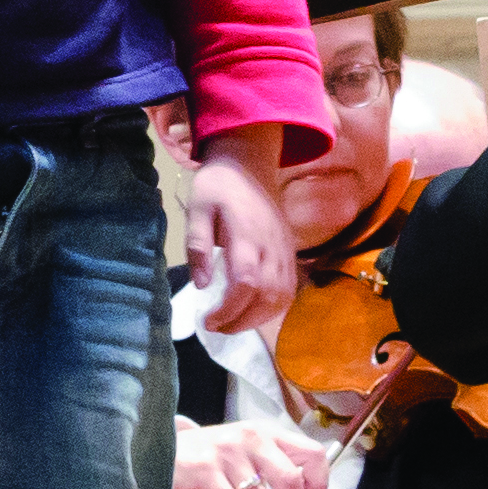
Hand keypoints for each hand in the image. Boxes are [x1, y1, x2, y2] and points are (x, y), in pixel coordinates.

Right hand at [173, 417, 328, 488]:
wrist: (162, 449)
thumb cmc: (210, 457)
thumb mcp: (246, 451)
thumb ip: (272, 468)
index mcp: (268, 433)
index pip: (312, 454)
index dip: (318, 485)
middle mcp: (251, 438)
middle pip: (291, 481)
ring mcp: (227, 452)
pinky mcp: (205, 470)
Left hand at [183, 130, 299, 333]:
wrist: (251, 161)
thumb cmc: (219, 184)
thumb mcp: (197, 208)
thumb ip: (198, 245)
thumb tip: (202, 284)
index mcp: (247, 235)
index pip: (247, 283)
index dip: (230, 310)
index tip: (208, 321)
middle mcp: (272, 246)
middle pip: (268, 297)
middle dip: (242, 321)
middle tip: (216, 326)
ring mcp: (285, 250)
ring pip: (282, 296)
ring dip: (259, 318)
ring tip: (232, 322)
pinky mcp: (290, 251)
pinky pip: (289, 288)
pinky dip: (274, 307)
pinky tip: (253, 310)